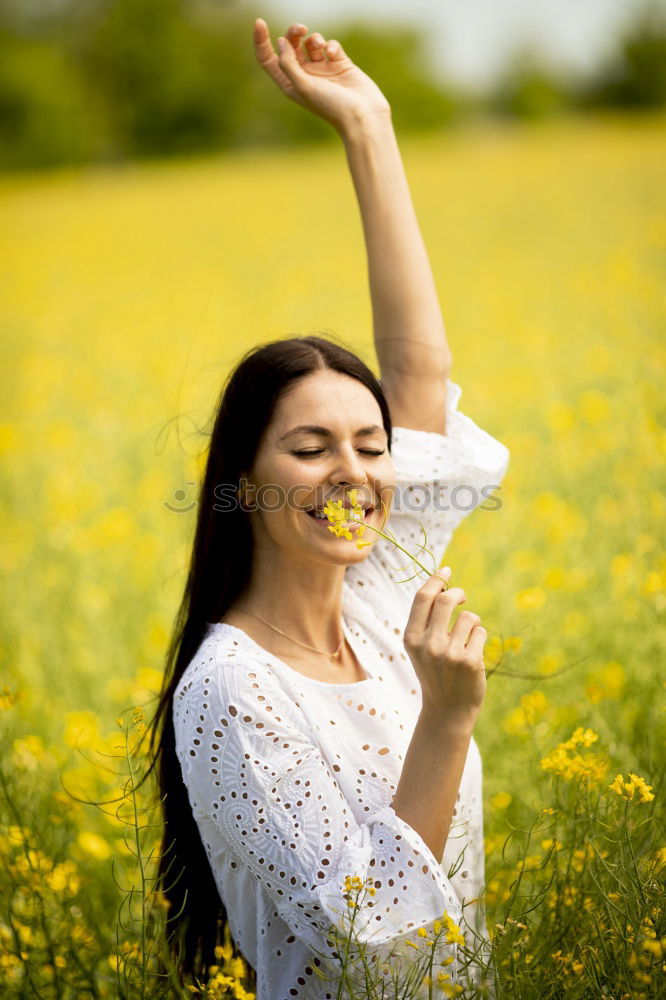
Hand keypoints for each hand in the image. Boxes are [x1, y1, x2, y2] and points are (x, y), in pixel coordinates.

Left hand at [253, 18, 391, 133]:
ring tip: (320, 45)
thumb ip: (288, 63)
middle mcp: (304, 76)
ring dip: (314, 39)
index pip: (268, 60)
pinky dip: (331, 45)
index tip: (260, 22)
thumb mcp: (303, 86)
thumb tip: (280, 42)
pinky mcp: (339, 64)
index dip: (261, 41)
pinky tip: (334, 54)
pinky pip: (330, 45)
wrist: (361, 115)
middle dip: (293, 33)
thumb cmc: (330, 106)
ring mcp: (322, 70)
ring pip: (311, 43)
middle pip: (291, 46)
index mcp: (290, 84)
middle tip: (301, 29)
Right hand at [403, 569, 487, 727]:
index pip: (423, 598)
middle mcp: (428, 644)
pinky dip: (479, 639)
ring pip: (469, 617)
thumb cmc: (435, 672)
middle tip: (462, 598)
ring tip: (466, 641)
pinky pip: (480, 633)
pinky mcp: (470, 661)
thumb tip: (444, 587)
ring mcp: (449, 654)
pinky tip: (472, 656)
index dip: (436, 580)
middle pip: (446, 601)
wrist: (447, 709)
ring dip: (471, 623)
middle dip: (457, 593)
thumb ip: (427, 620)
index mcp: (411, 638)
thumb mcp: (421, 647)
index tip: (446, 570)